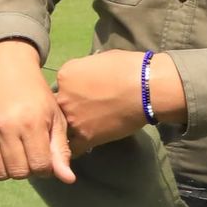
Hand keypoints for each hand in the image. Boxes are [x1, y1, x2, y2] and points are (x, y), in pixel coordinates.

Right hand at [0, 40, 73, 183]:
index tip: (46, 156)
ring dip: (11, 168)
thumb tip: (68, 180)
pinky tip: (3, 147)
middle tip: (32, 153)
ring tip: (17, 151)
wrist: (6, 69)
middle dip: (29, 169)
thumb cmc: (36, 94)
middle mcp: (6, 128)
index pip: (39, 167)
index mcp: (31, 123)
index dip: (46, 168)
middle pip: (19, 173)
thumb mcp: (54, 117)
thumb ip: (61, 150)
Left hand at [55, 50, 186, 153]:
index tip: (86, 92)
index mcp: (65, 75)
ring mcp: (72, 118)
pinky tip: (82, 144)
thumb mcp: (98, 59)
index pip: (61, 85)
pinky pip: (73, 147)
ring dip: (73, 127)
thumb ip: (85, 71)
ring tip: (88, 126)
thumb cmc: (127, 68)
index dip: (73, 90)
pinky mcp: (85, 136)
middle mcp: (63, 97)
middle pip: (60, 106)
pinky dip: (76, 147)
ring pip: (64, 126)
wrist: (146, 88)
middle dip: (71, 107)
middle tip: (89, 109)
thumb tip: (86, 79)